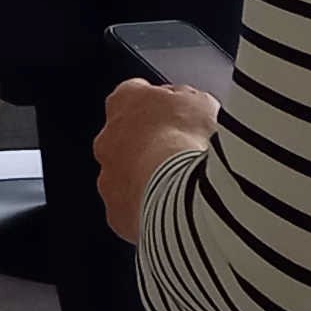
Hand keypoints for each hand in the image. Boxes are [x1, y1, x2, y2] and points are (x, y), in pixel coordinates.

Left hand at [95, 78, 221, 243]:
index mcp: (125, 101)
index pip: (136, 96)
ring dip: (151, 181)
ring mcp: (108, 179)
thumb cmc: (188, 140)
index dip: (162, 108)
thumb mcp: (202, 102)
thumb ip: (188, 100)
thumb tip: (190, 106)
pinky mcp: (117, 213)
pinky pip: (133, 212)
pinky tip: (178, 214)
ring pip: (128, 178)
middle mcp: (108, 139)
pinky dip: (152, 213)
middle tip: (184, 158)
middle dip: (152, 148)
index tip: (180, 117)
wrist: (180, 186)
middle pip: (128, 139)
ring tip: (185, 190)